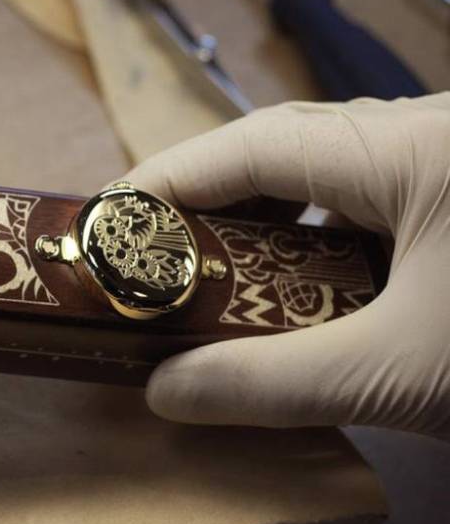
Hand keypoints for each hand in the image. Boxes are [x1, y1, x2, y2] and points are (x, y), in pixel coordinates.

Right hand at [124, 94, 449, 438]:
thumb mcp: (397, 377)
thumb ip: (271, 381)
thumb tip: (163, 390)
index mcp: (419, 148)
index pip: (258, 143)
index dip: (170, 181)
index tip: (106, 227)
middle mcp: (435, 133)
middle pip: (287, 146)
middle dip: (208, 200)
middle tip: (144, 256)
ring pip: (331, 170)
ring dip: (262, 221)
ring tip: (203, 272)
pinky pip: (373, 198)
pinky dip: (317, 237)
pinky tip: (290, 283)